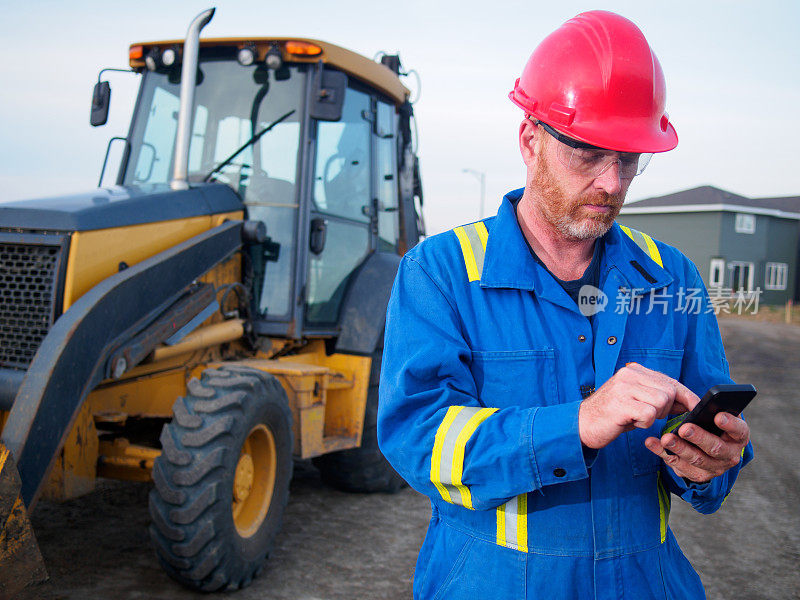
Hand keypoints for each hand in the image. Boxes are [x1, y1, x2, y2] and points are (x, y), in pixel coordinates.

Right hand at [579, 362, 699, 448]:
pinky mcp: (621, 403)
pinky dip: (644, 423)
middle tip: (647, 415)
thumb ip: (659, 397)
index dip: (686, 395)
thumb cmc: (612, 414)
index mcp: (634, 370)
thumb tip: (687, 402)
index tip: (696, 407)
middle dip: (666, 408)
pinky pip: (649, 414)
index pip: (670, 381)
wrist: (582, 424)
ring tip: (636, 418)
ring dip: (654, 416)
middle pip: (669, 391)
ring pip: (661, 401)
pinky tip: (630, 422)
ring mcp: (624, 387)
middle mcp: (629, 374)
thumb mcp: (636, 401)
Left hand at [645, 412, 749, 482]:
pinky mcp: (697, 475)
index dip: (730, 424)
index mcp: (738, 437)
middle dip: (699, 437)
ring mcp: (714, 468)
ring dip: (679, 448)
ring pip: (696, 459)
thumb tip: (696, 402)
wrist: (708, 449)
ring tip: (665, 438)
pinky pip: (678, 465)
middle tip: (684, 428)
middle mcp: (730, 455)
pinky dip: (663, 453)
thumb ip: (711, 410)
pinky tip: (652, 443)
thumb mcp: (716, 416)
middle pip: (715, 448)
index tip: (718, 416)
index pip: (739, 430)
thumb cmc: (711, 426)